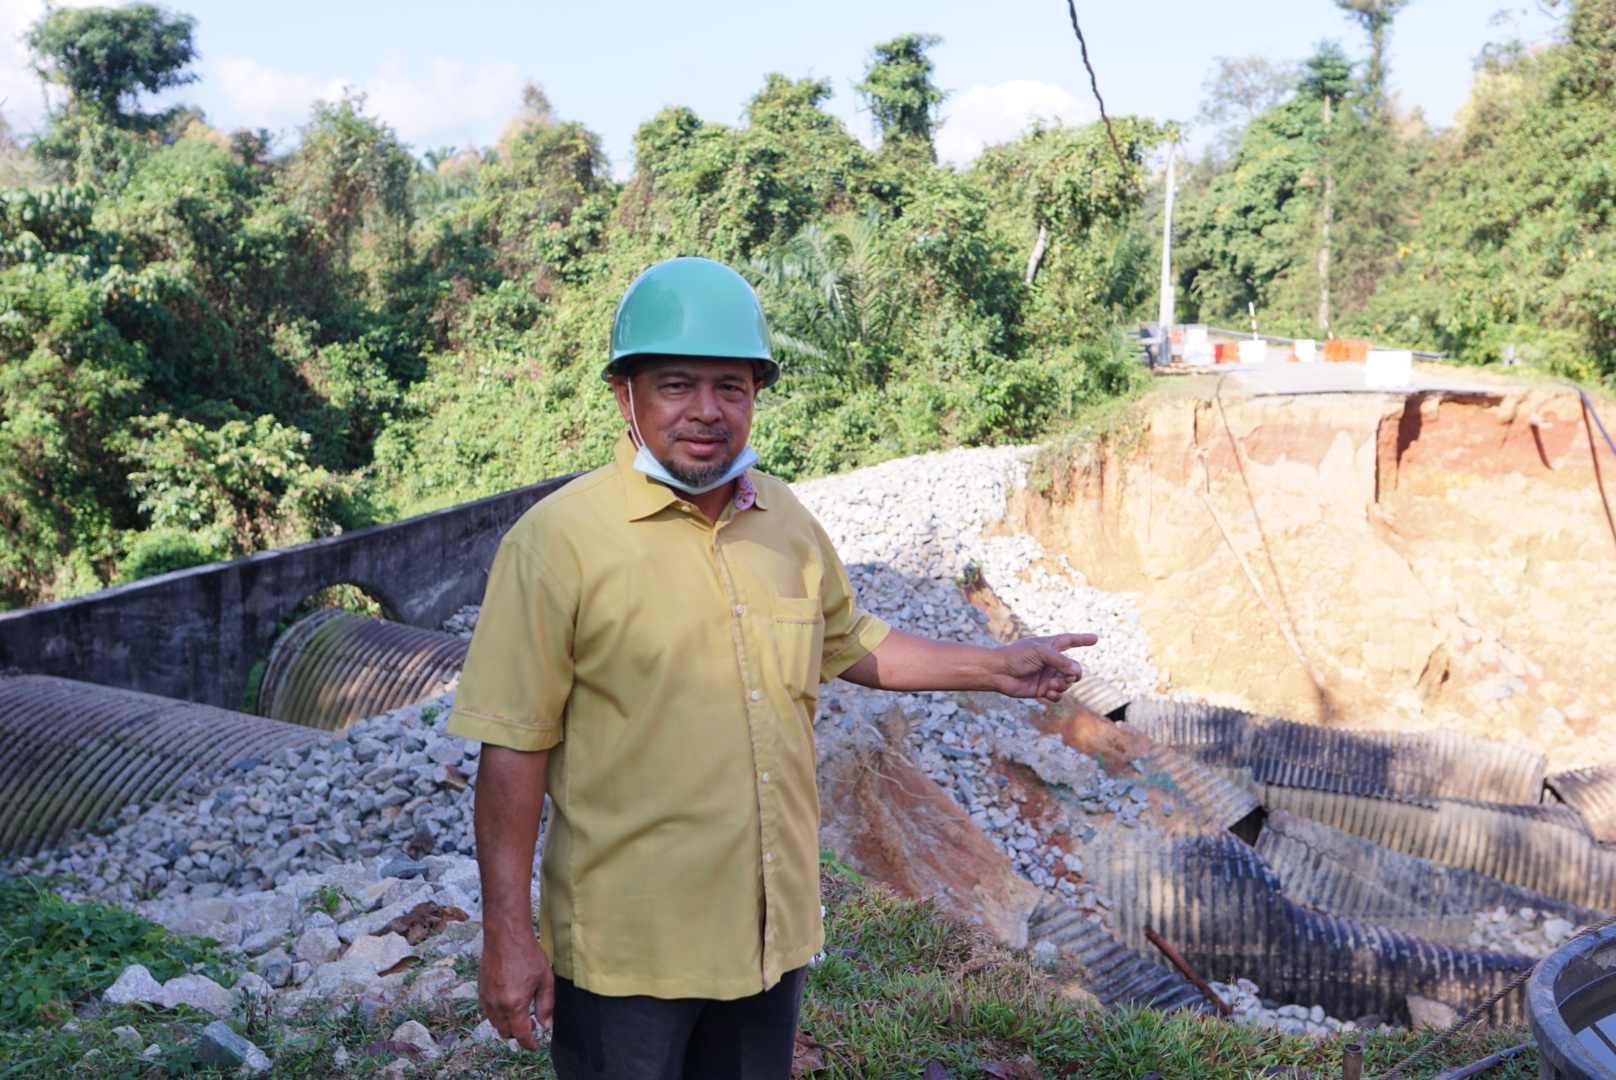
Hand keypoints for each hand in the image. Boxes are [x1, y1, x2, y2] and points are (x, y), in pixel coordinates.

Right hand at [479, 926, 554, 1049]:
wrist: (505, 935)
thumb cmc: (527, 954)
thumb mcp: (545, 980)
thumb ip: (546, 1005)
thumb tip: (546, 1024)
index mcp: (515, 1005)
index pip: (521, 1034)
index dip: (529, 1043)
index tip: (535, 1046)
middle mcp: (498, 1005)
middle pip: (506, 1032)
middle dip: (519, 1033)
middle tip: (532, 1023)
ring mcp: (487, 998)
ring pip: (495, 1023)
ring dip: (508, 1024)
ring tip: (521, 1012)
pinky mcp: (481, 990)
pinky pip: (488, 1011)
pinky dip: (498, 1014)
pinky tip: (509, 1002)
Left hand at [985, 633, 1097, 699]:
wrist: (998, 672)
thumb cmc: (1017, 656)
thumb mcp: (1040, 653)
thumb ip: (1060, 660)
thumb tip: (1076, 671)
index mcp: (1050, 646)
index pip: (1070, 641)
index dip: (1083, 639)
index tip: (1096, 638)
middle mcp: (1051, 661)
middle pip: (1074, 668)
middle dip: (1075, 673)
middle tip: (1069, 677)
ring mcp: (1047, 676)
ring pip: (1067, 683)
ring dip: (1063, 685)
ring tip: (1052, 684)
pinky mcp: (1042, 689)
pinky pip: (1057, 695)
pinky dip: (1056, 695)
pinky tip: (1049, 692)